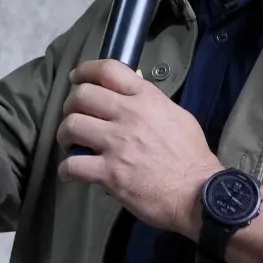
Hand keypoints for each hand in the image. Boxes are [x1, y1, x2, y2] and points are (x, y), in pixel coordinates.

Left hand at [56, 60, 224, 236]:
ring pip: (71, 126)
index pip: (108, 70)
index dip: (85, 70)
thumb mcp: (177, 115)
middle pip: (82, 96)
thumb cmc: (191, 155)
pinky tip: (69, 172)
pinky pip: (73, 165)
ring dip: (64, 134)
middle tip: (73, 115)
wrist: (198, 192)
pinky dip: (66, 169)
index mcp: (146, 98)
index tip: (77, 78)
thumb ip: (152, 100)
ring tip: (68, 143)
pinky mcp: (109, 172)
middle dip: (70, 105)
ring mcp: (117, 144)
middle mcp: (128, 115)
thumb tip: (133, 83)